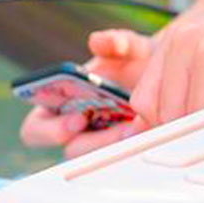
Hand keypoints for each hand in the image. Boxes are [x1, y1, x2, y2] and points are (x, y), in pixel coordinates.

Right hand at [19, 28, 153, 157]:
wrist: (168, 78)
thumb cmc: (137, 64)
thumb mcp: (131, 49)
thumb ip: (116, 42)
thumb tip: (98, 42)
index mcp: (58, 105)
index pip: (35, 129)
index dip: (50, 130)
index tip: (79, 118)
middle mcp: (75, 130)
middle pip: (71, 153)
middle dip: (95, 143)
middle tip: (122, 129)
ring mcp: (100, 144)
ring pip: (99, 160)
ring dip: (118, 147)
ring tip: (139, 129)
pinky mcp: (124, 152)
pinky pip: (124, 159)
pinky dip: (135, 149)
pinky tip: (151, 134)